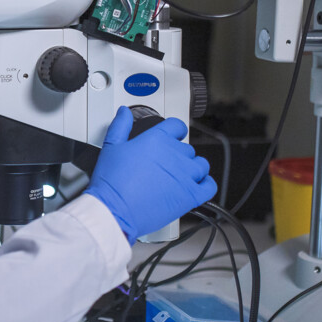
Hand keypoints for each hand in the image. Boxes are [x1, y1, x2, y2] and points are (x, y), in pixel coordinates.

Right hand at [84, 106, 217, 243]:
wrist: (115, 210)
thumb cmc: (112, 182)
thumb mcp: (111, 147)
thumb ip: (120, 125)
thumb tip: (124, 112)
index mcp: (157, 139)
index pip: (178, 126)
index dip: (175, 131)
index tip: (173, 137)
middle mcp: (175, 154)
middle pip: (187, 148)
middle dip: (178, 155)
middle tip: (165, 166)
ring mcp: (185, 175)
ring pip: (201, 165)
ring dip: (194, 169)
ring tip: (180, 176)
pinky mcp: (191, 195)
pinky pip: (209, 186)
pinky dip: (206, 185)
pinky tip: (196, 186)